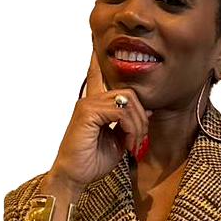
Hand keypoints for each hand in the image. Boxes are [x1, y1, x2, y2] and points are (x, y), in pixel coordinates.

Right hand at [48, 46, 151, 189]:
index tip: (94, 43)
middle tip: (139, 140)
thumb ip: (129, 125)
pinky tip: (128, 142)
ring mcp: (88, 105)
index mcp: (95, 106)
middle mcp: (91, 101)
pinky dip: (130, 128)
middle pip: (129, 93)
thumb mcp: (118, 141)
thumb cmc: (92, 162)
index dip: (96, 62)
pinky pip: (120, 112)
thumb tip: (146, 111)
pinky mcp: (88, 112)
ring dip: (137, 125)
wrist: (74, 177)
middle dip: (141, 117)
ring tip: (133, 144)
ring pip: (127, 102)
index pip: (96, 77)